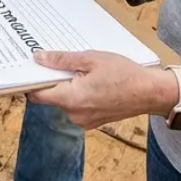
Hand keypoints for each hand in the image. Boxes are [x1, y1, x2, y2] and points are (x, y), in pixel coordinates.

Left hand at [27, 50, 176, 128]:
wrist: (151, 93)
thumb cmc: (125, 74)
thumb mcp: (91, 59)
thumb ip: (62, 60)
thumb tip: (39, 59)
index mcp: (71, 99)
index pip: (37, 95)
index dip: (30, 82)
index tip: (30, 69)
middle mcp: (74, 114)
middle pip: (50, 97)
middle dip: (53, 80)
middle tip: (60, 62)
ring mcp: (84, 121)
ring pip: (64, 102)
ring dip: (67, 87)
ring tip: (82, 70)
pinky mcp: (93, 122)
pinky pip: (77, 107)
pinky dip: (78, 95)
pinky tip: (91, 82)